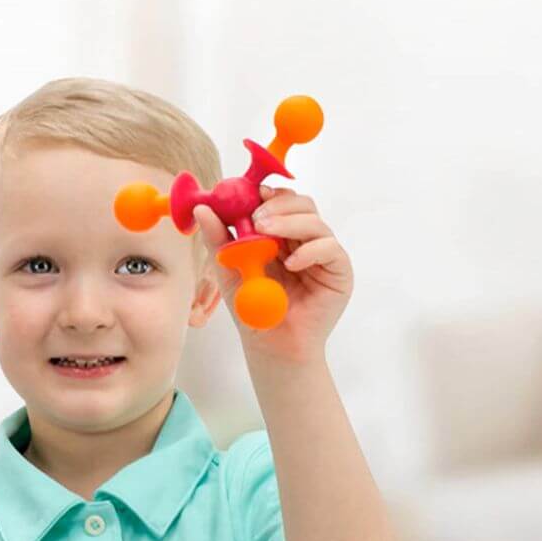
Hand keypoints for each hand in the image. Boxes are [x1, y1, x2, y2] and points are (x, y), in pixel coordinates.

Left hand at [193, 187, 353, 364]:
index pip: (280, 202)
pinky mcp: (339, 271)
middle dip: (278, 205)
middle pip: (301, 204)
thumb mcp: (230, 271)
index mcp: (280, 236)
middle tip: (256, 217)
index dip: (267, 193)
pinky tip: (290, 263)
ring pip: (315, 221)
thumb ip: (218, 240)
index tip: (250, 193)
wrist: (273, 347)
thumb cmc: (254, 312)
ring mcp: (323, 254)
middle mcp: (303, 240)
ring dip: (289, 222)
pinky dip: (309, 250)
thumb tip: (202, 208)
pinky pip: (330, 248)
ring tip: (266, 232)